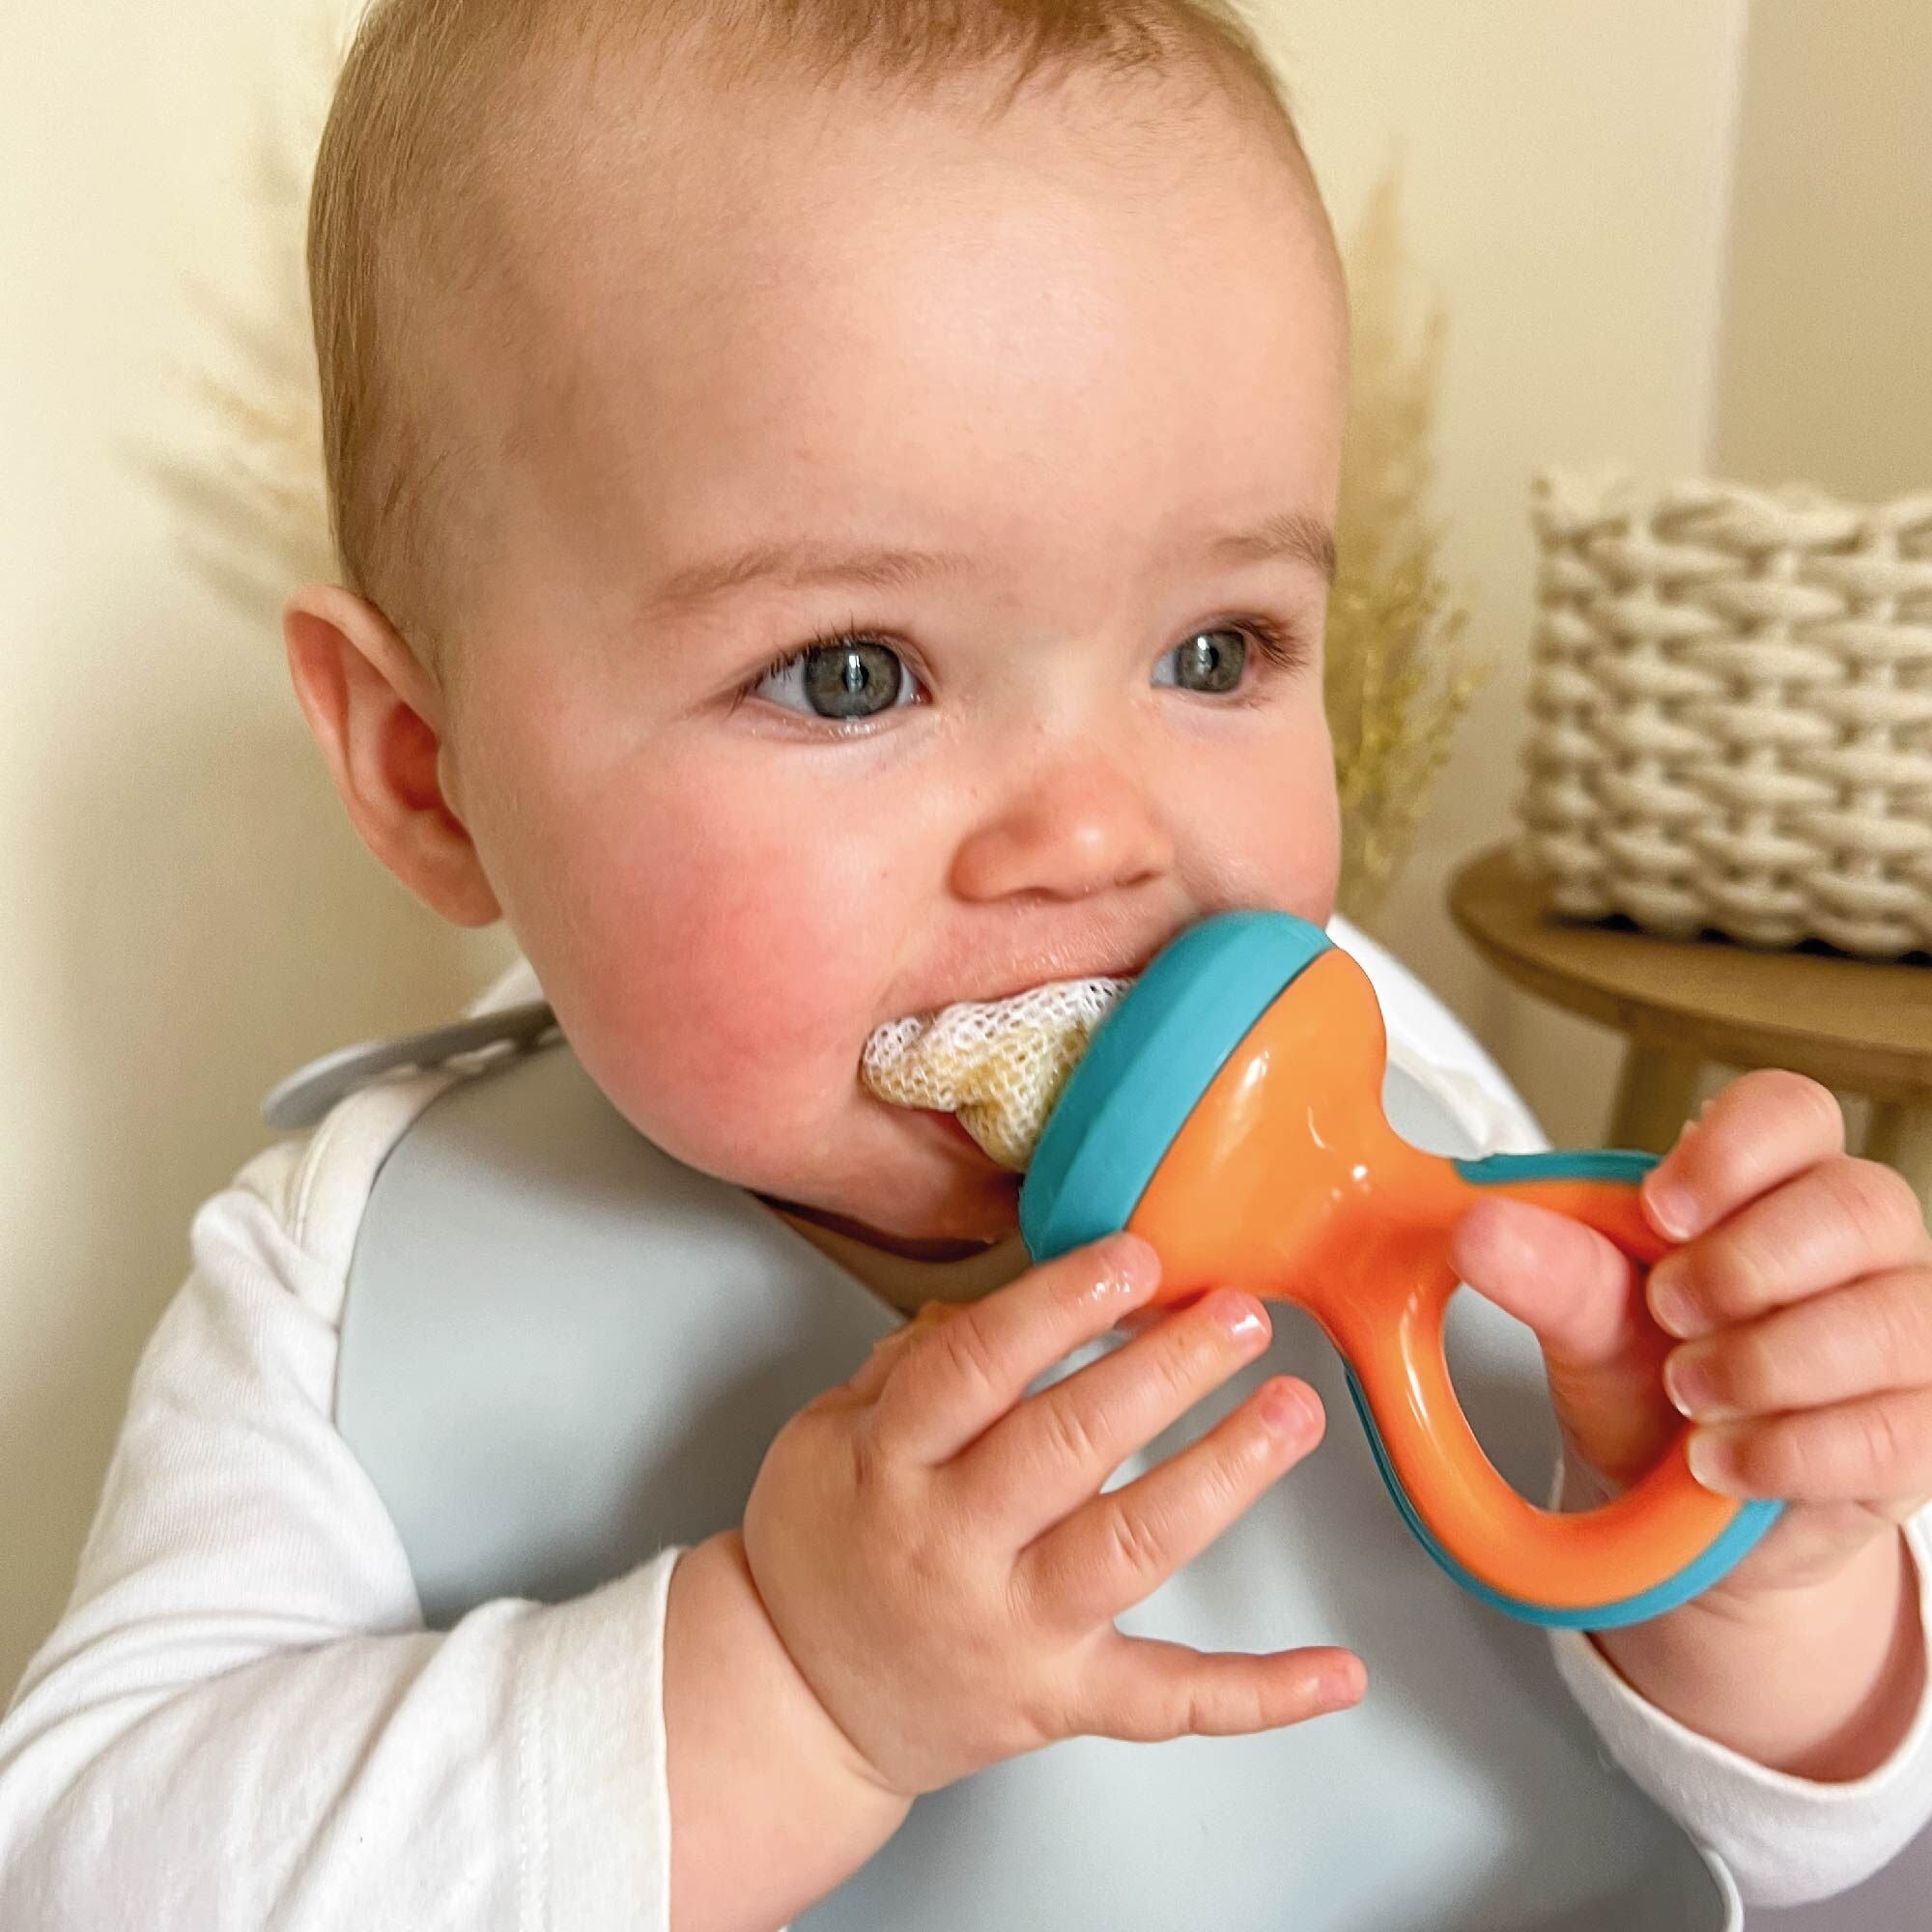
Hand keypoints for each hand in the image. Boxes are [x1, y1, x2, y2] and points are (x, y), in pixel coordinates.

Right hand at [740, 1233, 1363, 1799]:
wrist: (797, 1704)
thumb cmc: (821, 1551)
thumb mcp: (825, 1434)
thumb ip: (911, 1365)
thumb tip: (1002, 1301)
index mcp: (888, 1463)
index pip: (976, 1369)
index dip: (1058, 1307)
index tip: (1133, 1258)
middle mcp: (952, 1545)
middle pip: (1068, 1445)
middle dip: (1164, 1371)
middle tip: (1239, 1313)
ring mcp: (1014, 1629)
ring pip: (1130, 1548)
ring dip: (1222, 1474)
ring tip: (1292, 1412)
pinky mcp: (1062, 1699)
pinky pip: (1167, 1701)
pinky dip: (1259, 1695)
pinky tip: (1337, 1673)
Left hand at [1449, 1070, 1931, 1599]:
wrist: (1677, 1506)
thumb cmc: (1644, 1383)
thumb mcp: (1583, 1324)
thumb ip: (1549, 1272)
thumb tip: (1482, 1229)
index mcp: (1773, 1183)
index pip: (1793, 1111)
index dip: (1735, 1150)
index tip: (1661, 1209)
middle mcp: (1857, 1243)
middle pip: (1858, 1203)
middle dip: (1747, 1265)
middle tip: (1668, 1312)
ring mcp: (1907, 1330)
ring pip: (1888, 1319)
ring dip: (1766, 1363)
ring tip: (1688, 1394)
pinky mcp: (1923, 1427)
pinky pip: (1896, 1428)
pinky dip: (1790, 1449)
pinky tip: (1724, 1458)